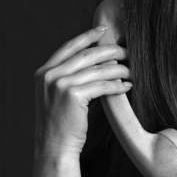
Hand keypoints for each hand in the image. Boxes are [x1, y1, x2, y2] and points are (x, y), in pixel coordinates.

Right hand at [33, 26, 130, 158]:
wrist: (54, 146)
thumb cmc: (61, 124)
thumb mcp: (57, 96)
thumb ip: (68, 78)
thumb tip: (94, 63)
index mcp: (44, 72)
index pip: (69, 47)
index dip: (87, 36)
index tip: (104, 29)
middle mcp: (49, 75)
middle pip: (86, 55)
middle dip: (109, 51)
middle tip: (127, 51)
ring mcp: (60, 84)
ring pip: (97, 70)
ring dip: (118, 69)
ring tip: (132, 70)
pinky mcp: (73, 95)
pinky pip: (102, 86)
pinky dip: (117, 85)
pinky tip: (128, 86)